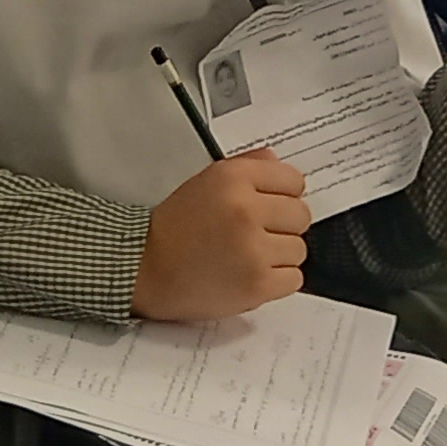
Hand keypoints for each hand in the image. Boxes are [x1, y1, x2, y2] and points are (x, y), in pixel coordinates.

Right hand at [136, 152, 310, 320]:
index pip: (293, 180)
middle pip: (301, 215)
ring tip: (247, 256)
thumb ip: (246, 167)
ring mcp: (253, 249)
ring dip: (279, 255)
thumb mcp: (205, 182)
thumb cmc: (174, 227)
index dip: (282, 195)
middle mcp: (245, 209)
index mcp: (233, 178)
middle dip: (282, 226)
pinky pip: (294, 279)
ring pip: (299, 249)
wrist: (146, 268)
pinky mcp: (258, 284)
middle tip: (255, 234)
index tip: (268, 205)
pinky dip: (276, 280)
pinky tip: (250, 275)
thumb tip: (277, 161)